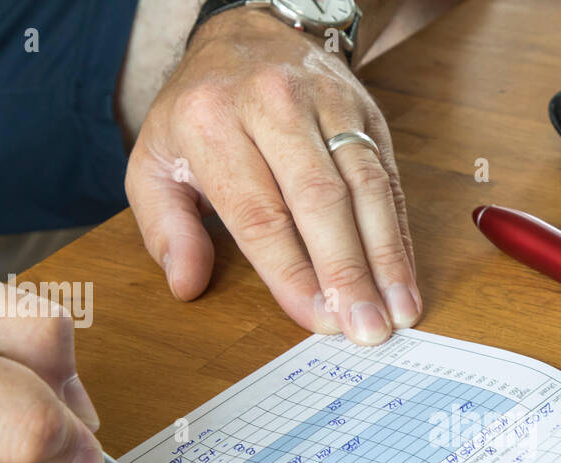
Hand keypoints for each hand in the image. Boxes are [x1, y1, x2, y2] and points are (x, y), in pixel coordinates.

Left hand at [125, 8, 419, 345]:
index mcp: (211, 122)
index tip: (316, 319)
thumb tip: (186, 285)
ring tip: (398, 311)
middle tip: (366, 328)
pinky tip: (405, 277)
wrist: (246, 35)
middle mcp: (272, 105)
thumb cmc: (200, 113)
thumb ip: (165, 228)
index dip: (292, 273)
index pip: (259, 214)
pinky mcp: (365, 111)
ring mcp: (326, 104)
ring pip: (364, 187)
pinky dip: (399, 233)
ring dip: (385, 257)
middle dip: (347, 272)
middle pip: (319, 200)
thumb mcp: (154, 163)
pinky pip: (388, 178)